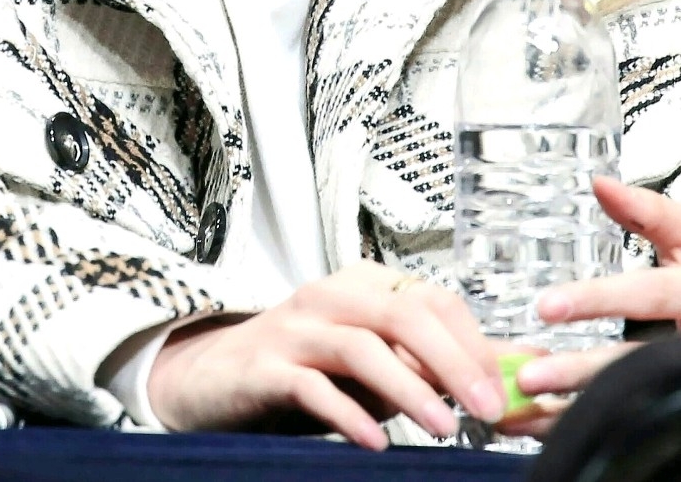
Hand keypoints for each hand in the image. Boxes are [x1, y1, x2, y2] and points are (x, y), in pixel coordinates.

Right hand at [147, 261, 506, 449]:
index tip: (504, 388)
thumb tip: (508, 374)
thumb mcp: (373, 362)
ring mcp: (296, 327)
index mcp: (364, 284)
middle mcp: (331, 295)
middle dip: (453, 360)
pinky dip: (348, 412)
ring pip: (363, 345)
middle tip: (486, 406)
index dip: (472, 342)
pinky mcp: (266, 366)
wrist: (215, 378)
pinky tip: (375, 440)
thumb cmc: (306, 367)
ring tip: (443, 425)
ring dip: (409, 386)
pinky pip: (313, 384)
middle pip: (405, 313)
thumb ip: (429, 364)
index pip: (432, 298)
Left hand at [515, 175, 680, 409]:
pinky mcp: (668, 396)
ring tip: (525, 402)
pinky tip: (542, 420)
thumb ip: (648, 214)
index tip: (546, 307)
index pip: (647, 295)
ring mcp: (675, 371)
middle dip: (579, 370)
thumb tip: (601, 184)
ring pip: (625, 395)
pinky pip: (623, 415)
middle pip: (632, 360)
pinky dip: (579, 419)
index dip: (597, 301)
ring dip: (572, 404)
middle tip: (528, 375)